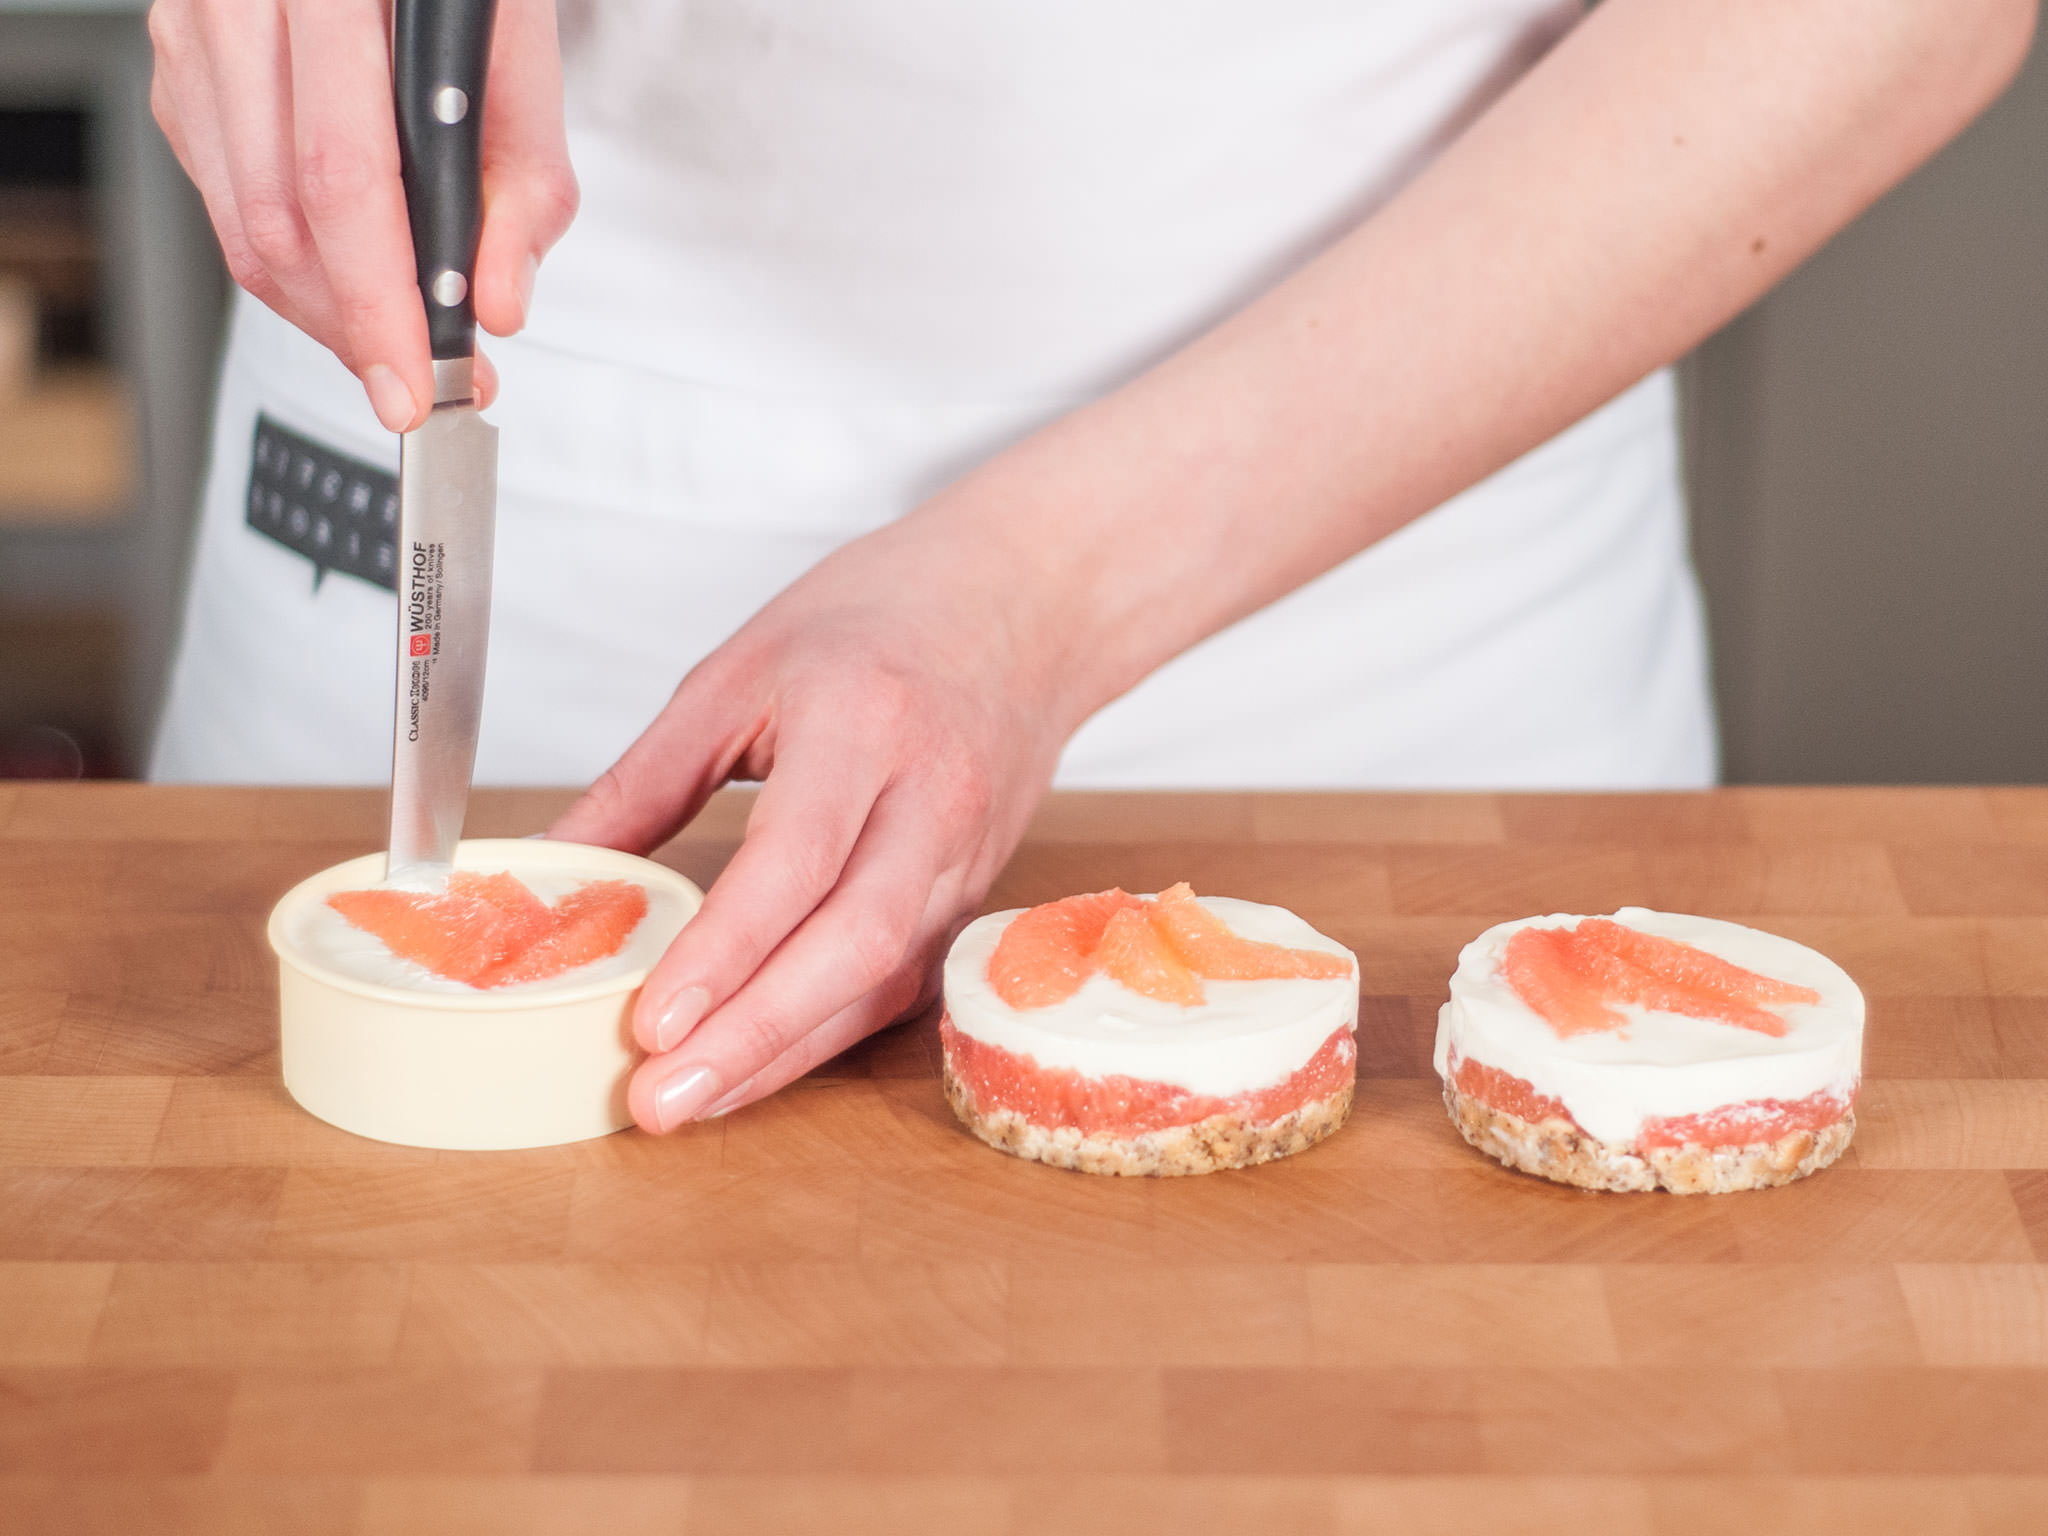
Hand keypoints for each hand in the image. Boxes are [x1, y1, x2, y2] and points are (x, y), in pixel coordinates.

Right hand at [147, 0, 577, 428]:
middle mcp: (244, 1)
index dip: (376, 301)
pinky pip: (224, 196)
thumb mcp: (523, 55)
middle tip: (420, 381)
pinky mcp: (181, 65)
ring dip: (323, 310)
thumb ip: (526, 185)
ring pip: (240, 224)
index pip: (342, 177)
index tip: (414, 383)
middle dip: (352, 328)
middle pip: (276, 218)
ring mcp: (195, 29)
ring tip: (396, 338)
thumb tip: (499, 305)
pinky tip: (350, 271)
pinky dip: (293, 259)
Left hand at [548, 512, 1081, 1129]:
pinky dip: (827, 1034)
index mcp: (864, 721)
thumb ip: (645, 778)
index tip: (650, 1022)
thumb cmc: (879, 619)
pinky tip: (757, 1067)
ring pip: (883, 979)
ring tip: (692, 1103)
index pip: (796, 859)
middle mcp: (931, 797)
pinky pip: (903, 981)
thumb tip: (552, 866)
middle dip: (755, 1035)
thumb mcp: (742, 672)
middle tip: (660, 1100)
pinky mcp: (972, 894)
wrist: (1023, 605)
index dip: (724, 951)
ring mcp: (966, 855)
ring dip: (786, 1054)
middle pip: (855, 941)